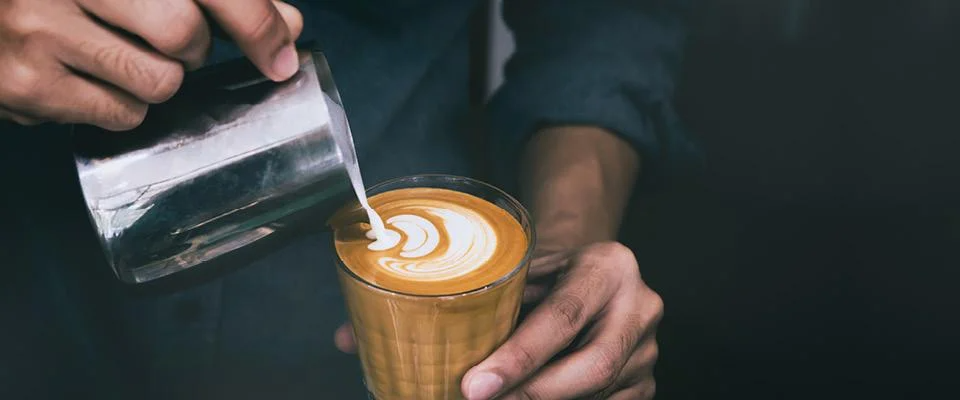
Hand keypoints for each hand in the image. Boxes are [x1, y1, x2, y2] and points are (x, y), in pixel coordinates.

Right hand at [0, 0, 302, 129]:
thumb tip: (287, 27)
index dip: (254, 21)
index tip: (281, 56)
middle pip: (182, 33)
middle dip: (192, 48)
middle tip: (169, 41)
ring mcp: (38, 30)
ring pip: (158, 83)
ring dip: (157, 79)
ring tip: (118, 55)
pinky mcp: (27, 85)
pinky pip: (120, 115)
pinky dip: (123, 105)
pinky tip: (88, 77)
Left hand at [461, 242, 662, 399]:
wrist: (593, 276)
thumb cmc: (550, 275)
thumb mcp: (531, 272)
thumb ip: (509, 304)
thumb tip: (458, 351)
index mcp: (610, 266)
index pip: (563, 317)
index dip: (519, 357)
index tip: (477, 385)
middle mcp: (641, 307)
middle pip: (594, 365)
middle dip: (533, 392)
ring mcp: (648, 349)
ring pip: (597, 393)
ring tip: (500, 398)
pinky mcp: (645, 382)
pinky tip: (529, 398)